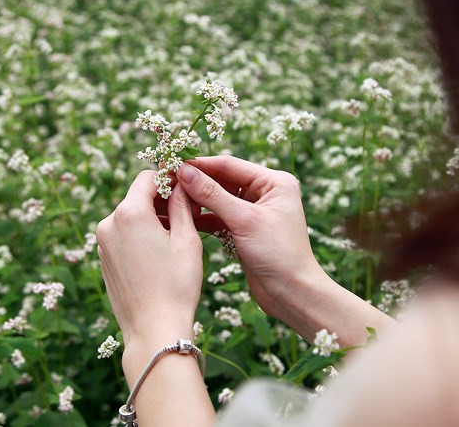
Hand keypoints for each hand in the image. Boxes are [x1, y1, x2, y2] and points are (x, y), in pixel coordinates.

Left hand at [96, 170, 201, 351]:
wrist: (154, 329)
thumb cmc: (176, 285)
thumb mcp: (187, 240)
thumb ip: (181, 205)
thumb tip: (180, 185)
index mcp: (130, 213)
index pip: (147, 178)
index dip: (168, 178)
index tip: (185, 187)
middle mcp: (109, 223)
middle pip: (137, 196)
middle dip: (161, 200)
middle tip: (188, 213)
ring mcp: (102, 243)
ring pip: (130, 216)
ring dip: (152, 218)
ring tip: (177, 236)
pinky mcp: (103, 259)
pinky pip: (123, 235)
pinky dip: (140, 235)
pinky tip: (160, 253)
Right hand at [177, 156, 329, 329]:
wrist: (292, 294)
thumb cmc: (278, 253)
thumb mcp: (244, 220)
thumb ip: (212, 194)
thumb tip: (185, 171)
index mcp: (274, 182)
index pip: (229, 165)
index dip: (200, 164)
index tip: (173, 163)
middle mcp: (265, 192)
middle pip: (222, 179)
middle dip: (196, 181)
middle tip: (166, 180)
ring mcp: (254, 212)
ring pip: (218, 199)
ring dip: (197, 199)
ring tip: (170, 198)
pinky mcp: (245, 230)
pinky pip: (219, 217)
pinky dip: (203, 217)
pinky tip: (183, 217)